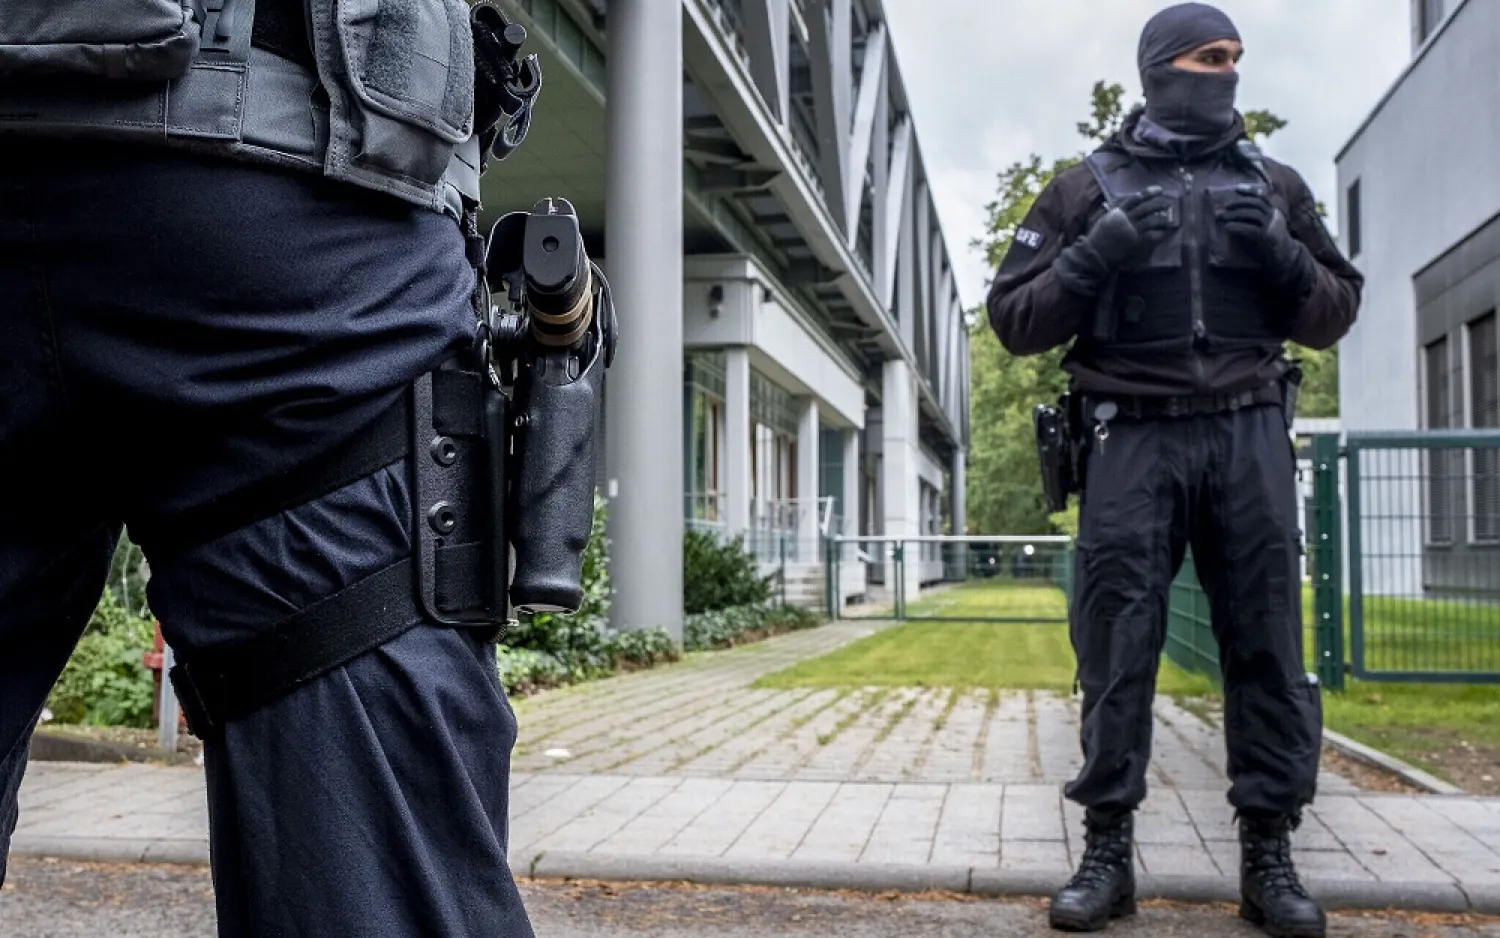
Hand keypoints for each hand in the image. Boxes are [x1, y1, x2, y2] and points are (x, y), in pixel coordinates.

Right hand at [1053, 187, 1175, 296]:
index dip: (1148, 193)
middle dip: (1158, 203)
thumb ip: (1112, 213)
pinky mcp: (1136, 240)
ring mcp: (1132, 229)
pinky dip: (1160, 233)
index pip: (1135, 198)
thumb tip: (1118, 207)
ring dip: (1162, 218)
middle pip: (1146, 207)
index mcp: (1118, 212)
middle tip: (1167, 202)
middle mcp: (1126, 218)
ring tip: (1169, 217)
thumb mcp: (1103, 220)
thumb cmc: (1096, 238)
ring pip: (1151, 220)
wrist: (1095, 253)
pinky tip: (1166, 232)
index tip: (1158, 189)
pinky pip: (1152, 234)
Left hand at [1219, 184, 1315, 291]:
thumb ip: (1259, 218)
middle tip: (1225, 206)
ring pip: (1252, 214)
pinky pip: (1250, 229)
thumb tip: (1239, 211)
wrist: (1284, 257)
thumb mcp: (1267, 226)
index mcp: (1273, 212)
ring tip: (1222, 217)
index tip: (1237, 188)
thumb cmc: (1271, 242)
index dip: (1250, 191)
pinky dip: (1237, 226)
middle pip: (1256, 203)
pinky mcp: (1266, 237)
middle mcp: (1273, 216)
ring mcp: (1271, 226)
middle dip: (1239, 203)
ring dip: (1235, 214)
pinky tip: (1227, 227)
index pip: (1263, 197)